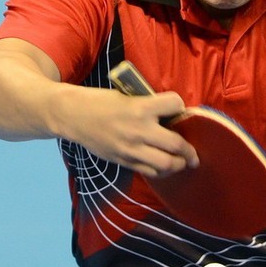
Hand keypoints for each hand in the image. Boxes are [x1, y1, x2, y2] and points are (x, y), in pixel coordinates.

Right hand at [62, 88, 199, 176]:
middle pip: (176, 144)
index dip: (180, 106)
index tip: (178, 109)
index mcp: (141, 107)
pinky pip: (149, 171)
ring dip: (178, 164)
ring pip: (166, 164)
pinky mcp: (123, 160)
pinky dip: (161, 170)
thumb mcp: (127, 95)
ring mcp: (131, 148)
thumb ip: (148, 105)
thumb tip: (171, 114)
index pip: (176, 105)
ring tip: (182, 162)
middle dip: (189, 150)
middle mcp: (139, 130)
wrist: (71, 116)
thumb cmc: (100, 101)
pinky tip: (164, 166)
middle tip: (194, 153)